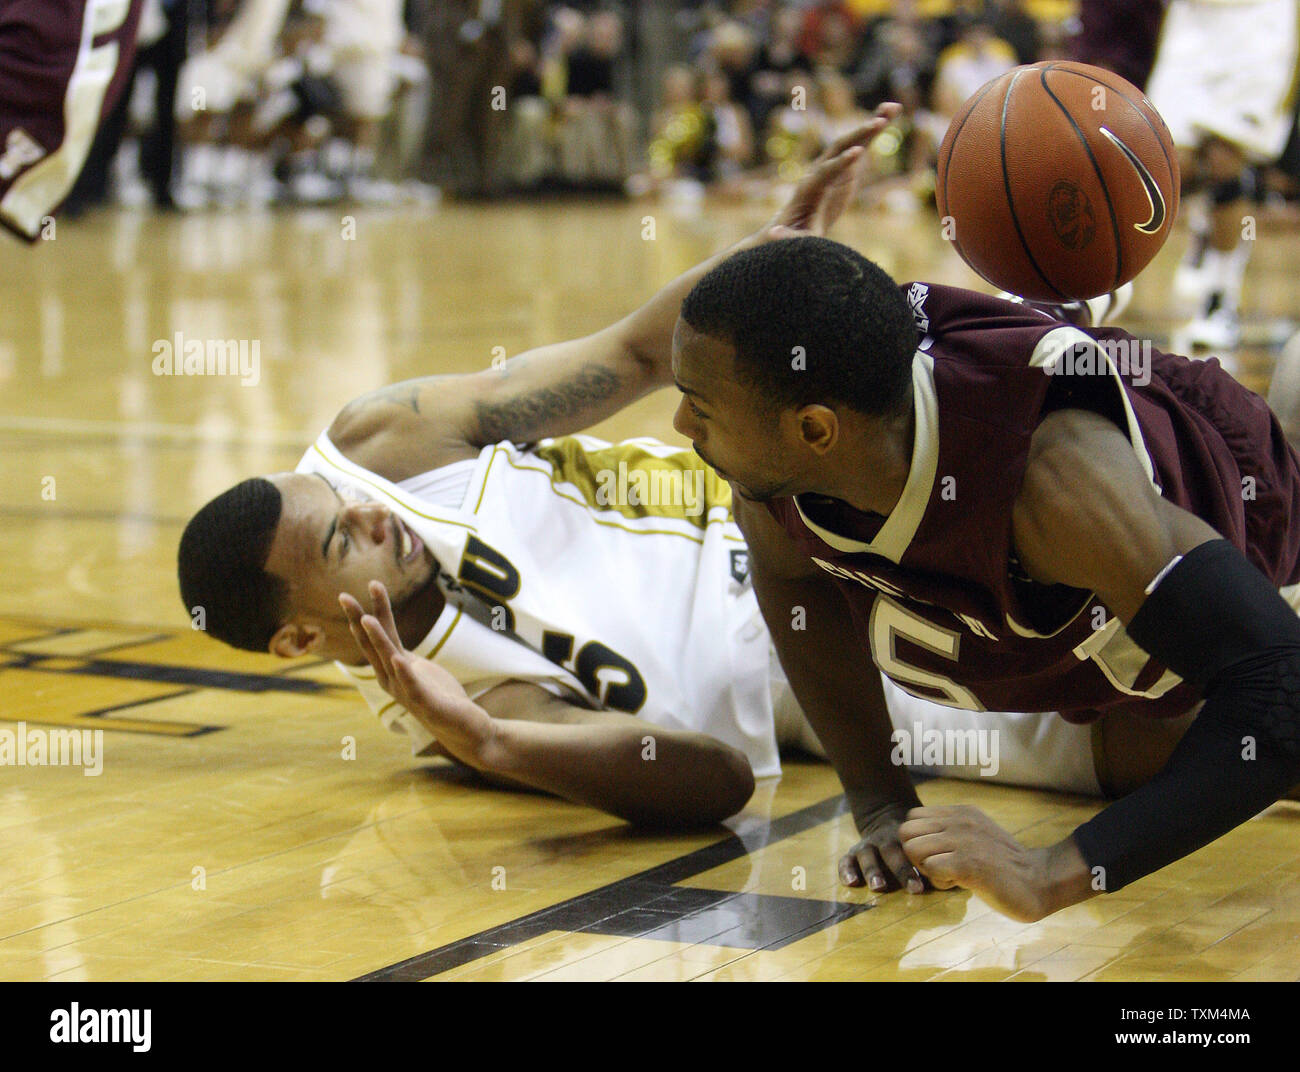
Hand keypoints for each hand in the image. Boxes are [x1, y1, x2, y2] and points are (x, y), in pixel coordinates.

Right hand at [339, 581, 496, 762]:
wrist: (462, 728)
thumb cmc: (437, 695)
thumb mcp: (415, 667)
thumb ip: (399, 653)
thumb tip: (388, 636)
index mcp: (390, 669)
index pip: (375, 637)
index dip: (365, 613)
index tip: (357, 588)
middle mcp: (392, 680)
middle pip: (373, 646)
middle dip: (359, 620)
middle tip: (344, 596)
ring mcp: (407, 693)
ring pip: (389, 662)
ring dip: (378, 640)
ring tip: (367, 619)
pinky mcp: (427, 704)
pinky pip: (413, 687)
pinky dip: (405, 673)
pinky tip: (399, 659)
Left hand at [764, 102, 902, 239]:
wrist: (796, 224)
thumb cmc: (794, 234)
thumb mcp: (793, 239)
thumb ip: (788, 236)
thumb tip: (773, 235)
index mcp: (810, 188)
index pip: (826, 172)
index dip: (841, 163)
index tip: (857, 153)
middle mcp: (820, 170)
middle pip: (839, 148)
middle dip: (858, 136)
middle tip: (878, 122)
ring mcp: (834, 166)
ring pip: (852, 141)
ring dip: (871, 125)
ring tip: (892, 107)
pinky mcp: (846, 166)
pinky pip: (862, 144)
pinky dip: (875, 130)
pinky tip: (891, 113)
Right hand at [838, 798, 929, 894]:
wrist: (886, 818)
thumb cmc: (913, 845)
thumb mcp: (923, 845)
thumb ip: (936, 861)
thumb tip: (955, 880)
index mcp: (906, 839)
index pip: (912, 851)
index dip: (917, 868)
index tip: (924, 886)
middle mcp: (886, 841)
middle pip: (892, 852)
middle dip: (902, 870)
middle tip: (913, 888)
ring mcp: (868, 845)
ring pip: (868, 855)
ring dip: (873, 870)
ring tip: (879, 886)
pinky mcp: (853, 852)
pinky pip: (846, 860)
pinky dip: (846, 870)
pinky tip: (850, 883)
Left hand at [898, 805, 1085, 921]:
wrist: (1040, 881)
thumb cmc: (1004, 865)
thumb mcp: (975, 835)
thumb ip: (950, 832)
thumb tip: (916, 840)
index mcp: (960, 812)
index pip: (912, 818)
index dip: (918, 841)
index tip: (938, 855)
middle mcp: (959, 820)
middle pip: (905, 832)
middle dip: (915, 855)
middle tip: (939, 867)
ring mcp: (963, 840)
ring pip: (913, 850)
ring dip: (926, 869)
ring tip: (951, 875)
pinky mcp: (968, 863)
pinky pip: (930, 869)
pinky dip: (939, 882)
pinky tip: (960, 884)